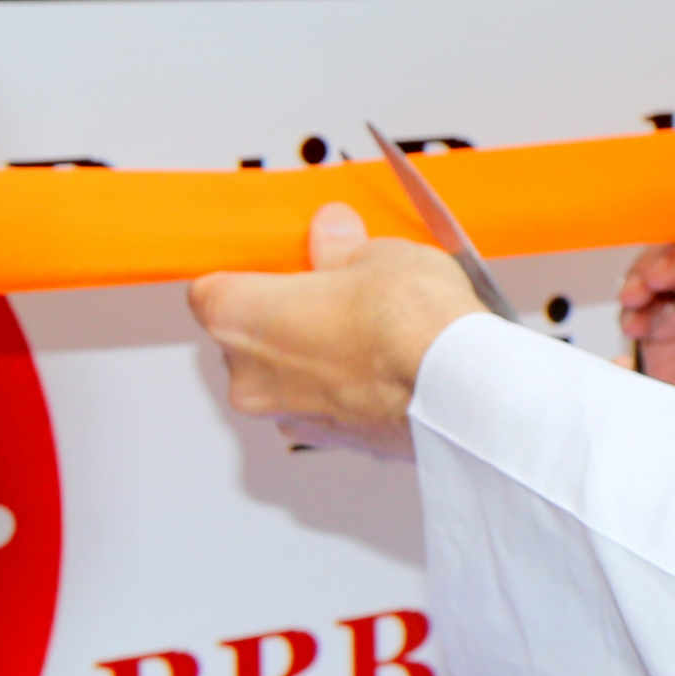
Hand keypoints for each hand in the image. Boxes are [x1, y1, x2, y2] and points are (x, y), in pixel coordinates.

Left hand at [192, 203, 490, 454]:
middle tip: (332, 285)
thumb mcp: (375, 254)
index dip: (251, 271)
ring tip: (369, 325)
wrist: (462, 391)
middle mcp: (249, 377)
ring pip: (286, 374)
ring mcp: (288, 415)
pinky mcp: (331, 441)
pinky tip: (385, 362)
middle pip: (247, 335)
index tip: (283, 259)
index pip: (212, 288)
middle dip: (285, 311)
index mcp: (237, 318)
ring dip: (315, 353)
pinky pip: (323, 403)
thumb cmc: (410, 325)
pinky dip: (345, 385)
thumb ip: (340, 247)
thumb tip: (332, 234)